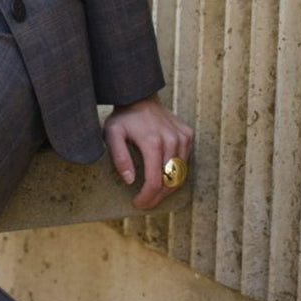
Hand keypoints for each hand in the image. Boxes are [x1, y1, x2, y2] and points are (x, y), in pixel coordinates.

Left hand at [103, 94, 193, 209]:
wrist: (139, 96)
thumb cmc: (124, 117)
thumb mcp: (112, 134)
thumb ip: (119, 157)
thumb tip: (130, 181)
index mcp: (153, 142)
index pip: (155, 182)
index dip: (147, 198)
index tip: (137, 204)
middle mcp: (172, 140)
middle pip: (169, 182)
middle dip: (157, 197)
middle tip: (144, 201)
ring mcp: (182, 137)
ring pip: (180, 175)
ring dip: (167, 187)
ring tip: (152, 191)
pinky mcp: (187, 135)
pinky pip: (185, 162)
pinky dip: (175, 172)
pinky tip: (162, 174)